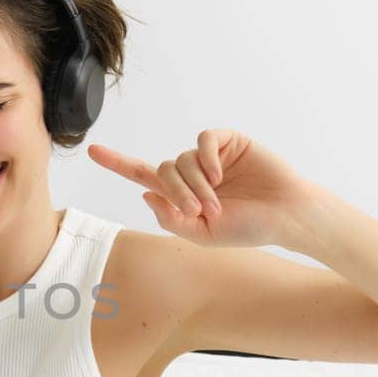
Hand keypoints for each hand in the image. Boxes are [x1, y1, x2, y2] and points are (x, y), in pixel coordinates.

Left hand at [87, 129, 315, 247]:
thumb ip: (170, 219)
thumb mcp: (202, 236)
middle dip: (176, 192)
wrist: (285, 216)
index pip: (142, 175)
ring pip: (181, 159)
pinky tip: (221, 174)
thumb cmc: (248, 228)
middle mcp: (191, 172)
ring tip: (218, 201)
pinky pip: (203, 140)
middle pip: (162, 170)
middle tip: (201, 210)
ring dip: (196, 183)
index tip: (92, 151)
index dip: (117, 163)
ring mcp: (209, 156)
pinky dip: (207, 158)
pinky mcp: (228, 142)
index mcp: (181, 194)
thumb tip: (145, 194)